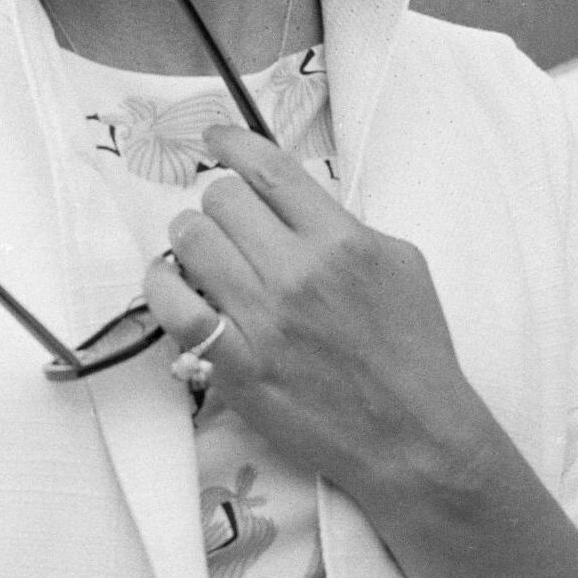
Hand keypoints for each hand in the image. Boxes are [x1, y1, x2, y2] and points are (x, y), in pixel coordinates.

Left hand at [144, 124, 489, 509]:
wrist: (414, 438)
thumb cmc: (414, 350)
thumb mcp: (399, 264)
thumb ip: (345, 224)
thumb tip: (293, 202)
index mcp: (341, 240)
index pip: (267, 168)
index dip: (230, 143)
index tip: (215, 139)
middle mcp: (297, 273)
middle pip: (221, 199)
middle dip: (219, 203)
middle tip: (228, 223)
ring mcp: (263, 320)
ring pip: (191, 241)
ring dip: (190, 239)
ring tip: (203, 254)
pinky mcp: (237, 365)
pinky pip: (174, 309)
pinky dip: (162, 286)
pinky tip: (170, 281)